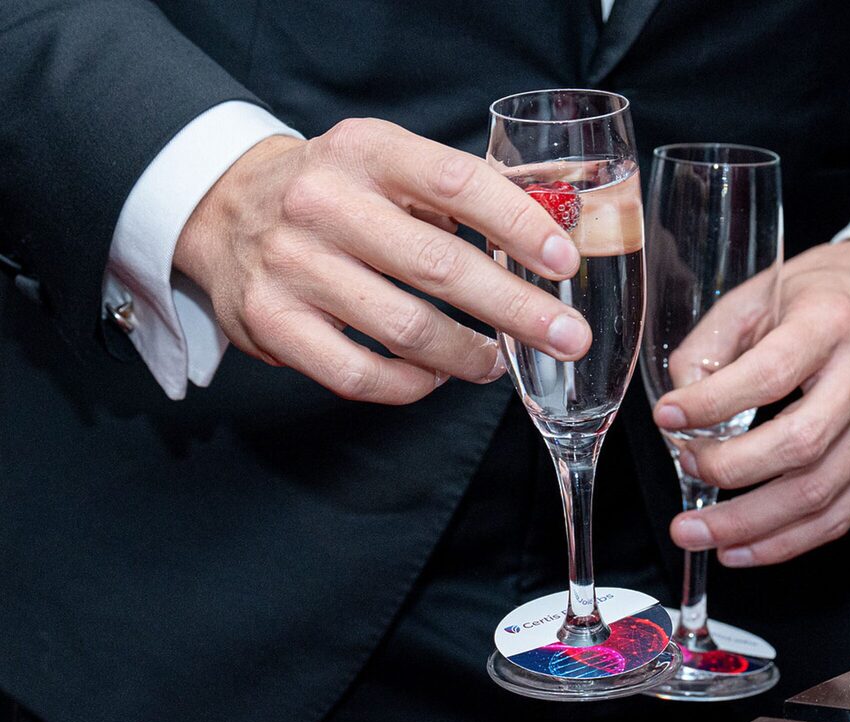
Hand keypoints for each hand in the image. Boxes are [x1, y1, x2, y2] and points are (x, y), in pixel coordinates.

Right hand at [173, 119, 590, 403]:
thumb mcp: (384, 162)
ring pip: (405, 329)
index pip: (456, 182)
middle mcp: (322, 203)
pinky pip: (358, 374)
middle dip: (517, 309)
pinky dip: (410, 385)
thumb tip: (544, 233)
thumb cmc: (332, 191)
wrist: (224, 210)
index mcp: (365, 151)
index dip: (519, 225)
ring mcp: (291, 266)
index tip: (564, 262)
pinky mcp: (271, 323)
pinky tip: (433, 377)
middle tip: (567, 336)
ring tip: (496, 361)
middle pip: (439, 266)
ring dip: (468, 355)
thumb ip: (454, 193)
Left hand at [653, 241, 849, 565]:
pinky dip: (789, 540)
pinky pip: (843, 512)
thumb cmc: (831, 292)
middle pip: (799, 444)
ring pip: (820, 492)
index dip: (712, 404)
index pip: (769, 374)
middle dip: (729, 472)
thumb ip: (713, 344)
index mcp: (830, 324)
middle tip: (684, 471)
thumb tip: (678, 405)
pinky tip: (743, 547)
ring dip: (751, 525)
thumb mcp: (763, 293)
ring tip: (698, 533)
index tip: (669, 418)